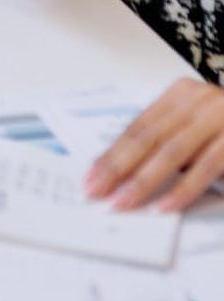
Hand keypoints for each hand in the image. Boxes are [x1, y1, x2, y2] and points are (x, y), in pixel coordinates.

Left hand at [85, 77, 223, 211]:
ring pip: (172, 152)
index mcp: (181, 94)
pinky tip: (166, 206)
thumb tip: (127, 167)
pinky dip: (185, 188)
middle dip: (118, 167)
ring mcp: (220, 117)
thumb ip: (171, 138)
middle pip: (148, 137)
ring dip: (145, 181)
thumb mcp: (199, 124)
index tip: (91, 176)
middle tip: (97, 192)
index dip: (112, 152)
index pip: (137, 127)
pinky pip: (207, 166)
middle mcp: (197, 100)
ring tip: (124, 203)